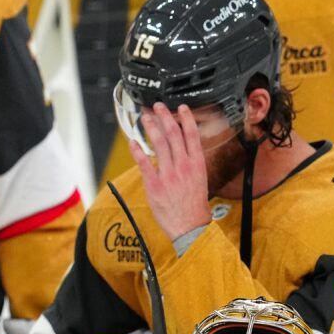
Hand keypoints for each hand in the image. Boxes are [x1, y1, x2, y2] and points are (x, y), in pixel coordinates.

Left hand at [126, 103, 217, 246]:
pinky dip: (138, 150)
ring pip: (158, 144)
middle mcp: (183, 165)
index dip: (186, 118)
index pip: (191, 135)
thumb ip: (191, 164)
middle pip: (173, 134)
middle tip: (158, 106)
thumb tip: (184, 151)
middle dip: (164, 117)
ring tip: (145, 118)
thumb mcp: (200, 180)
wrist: (190, 227)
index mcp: (197, 164)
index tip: (180, 107)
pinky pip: (144, 163)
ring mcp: (168, 174)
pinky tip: (133, 142)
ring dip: (151, 127)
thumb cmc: (194, 206)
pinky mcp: (154, 184)